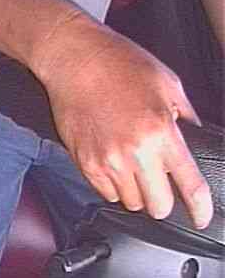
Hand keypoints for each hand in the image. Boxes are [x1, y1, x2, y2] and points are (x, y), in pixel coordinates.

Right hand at [35, 25, 213, 228]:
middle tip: (162, 188)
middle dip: (163, 201)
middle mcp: (134, 152)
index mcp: (162, 132)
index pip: (190, 185)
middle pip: (157, 205)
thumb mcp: (169, 84)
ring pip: (129, 202)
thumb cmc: (120, 64)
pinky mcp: (83, 161)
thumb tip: (193, 140)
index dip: (200, 209)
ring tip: (135, 172)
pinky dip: (113, 187)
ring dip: (137, 193)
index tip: (201, 217)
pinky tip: (116, 167)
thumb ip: (186, 117)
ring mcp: (106, 159)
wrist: (75, 59)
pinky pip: (104, 192)